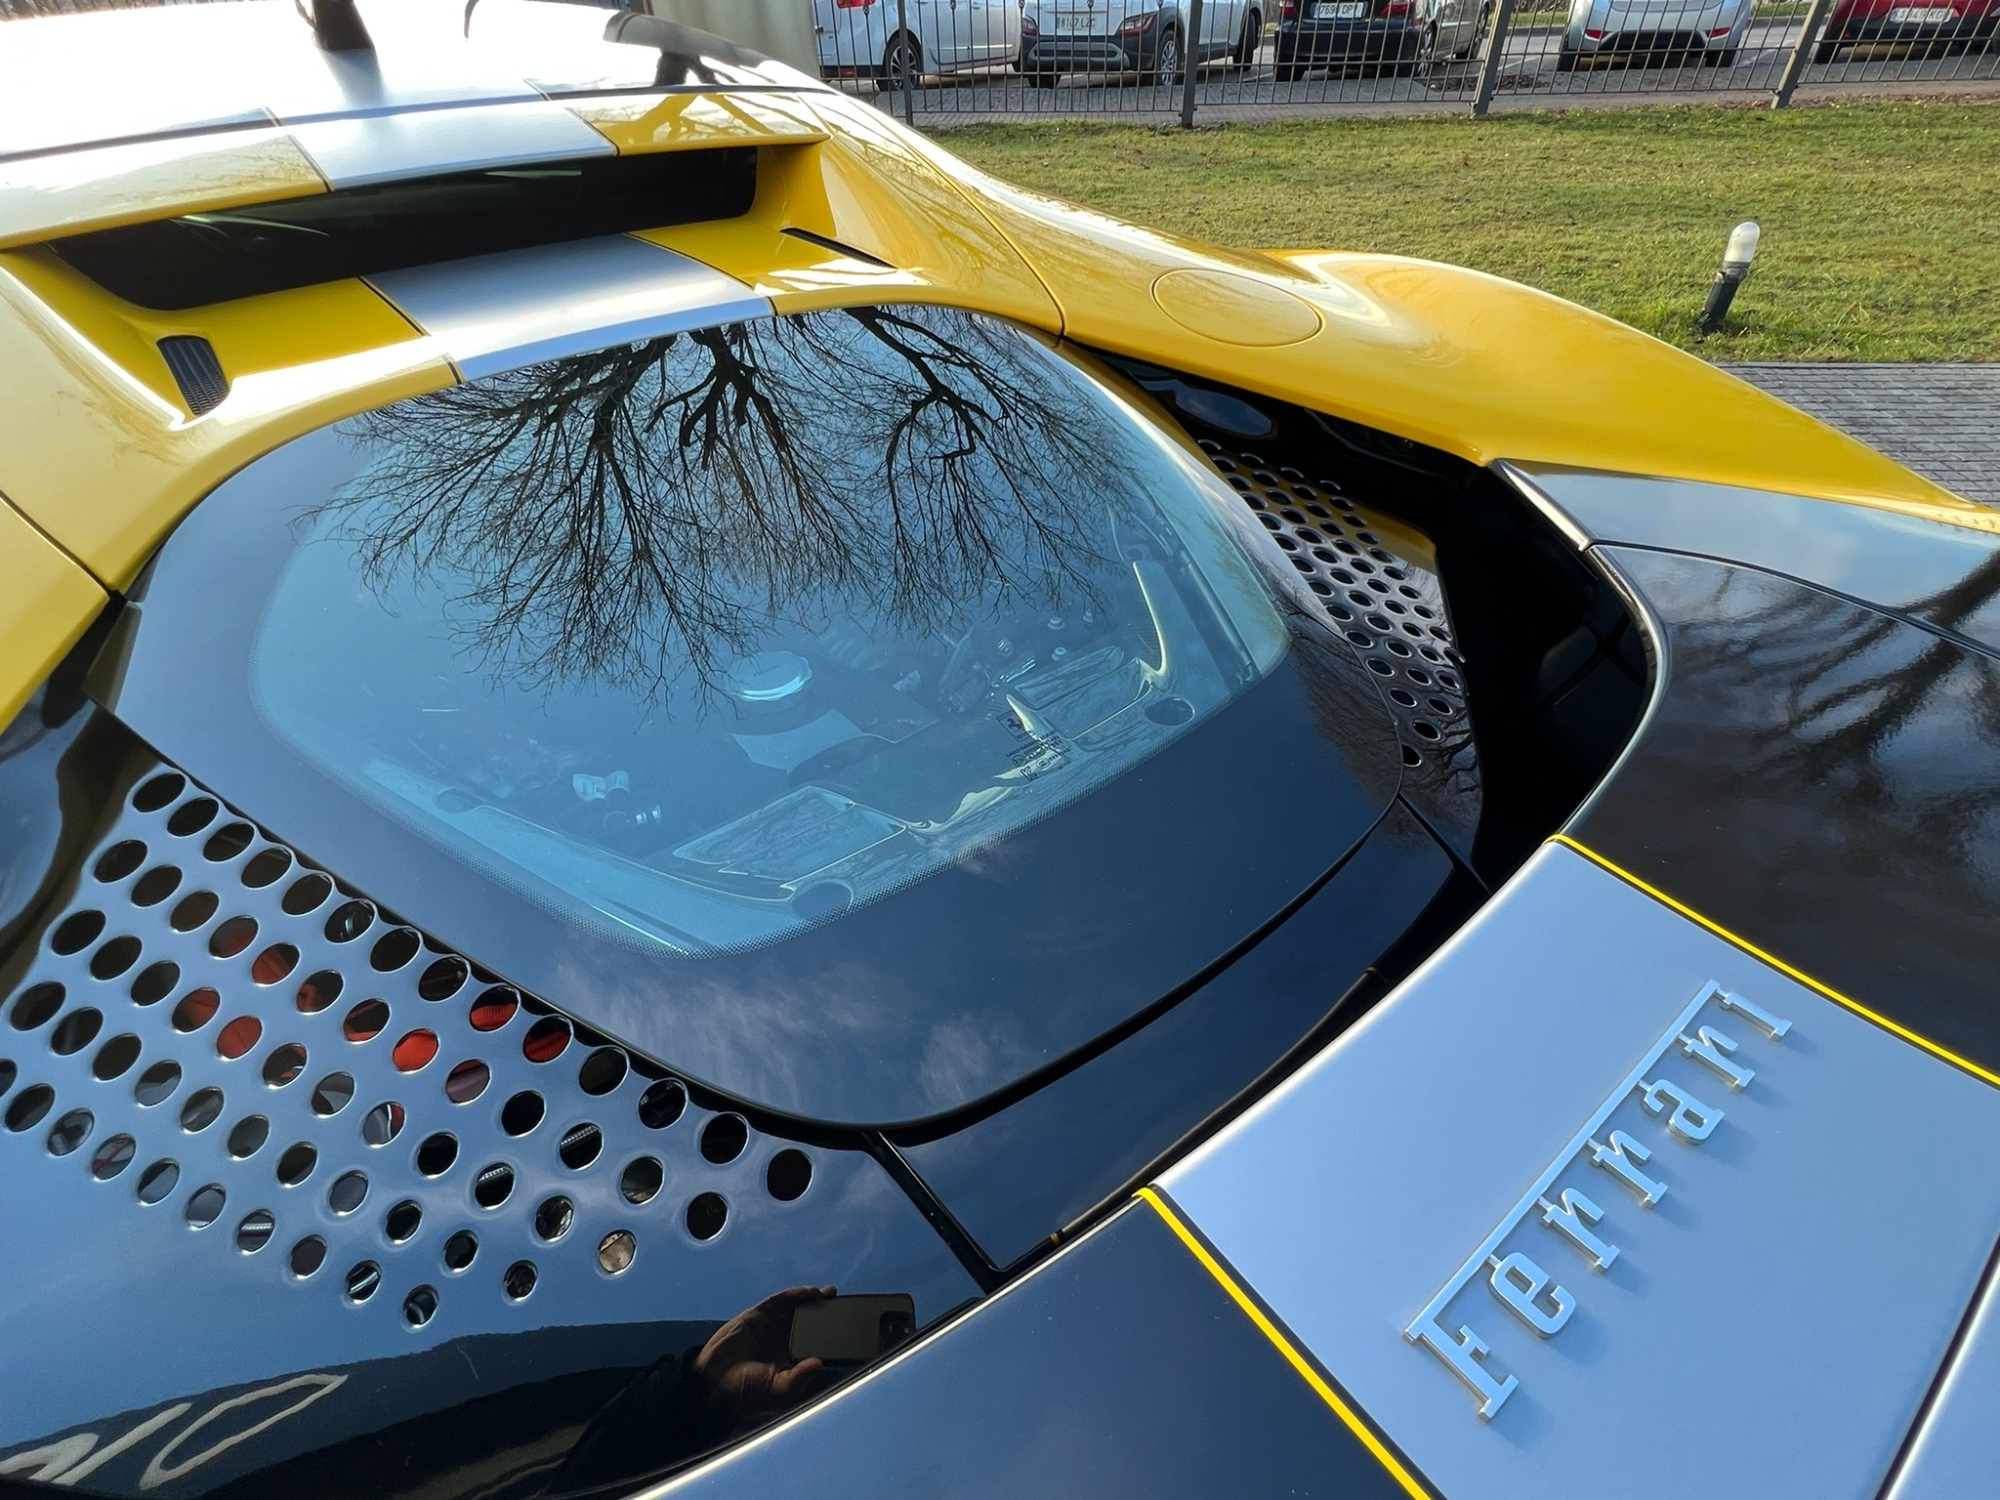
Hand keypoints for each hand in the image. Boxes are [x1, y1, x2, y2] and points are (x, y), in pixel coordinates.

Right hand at [693, 1285, 836, 1425]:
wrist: (711, 1381)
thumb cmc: (744, 1392)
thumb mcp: (775, 1391)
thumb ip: (797, 1380)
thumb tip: (819, 1364)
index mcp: (793, 1360)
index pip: (818, 1343)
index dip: (832, 1335)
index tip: (851, 1328)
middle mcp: (786, 1341)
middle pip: (812, 1322)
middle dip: (828, 1313)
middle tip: (846, 1306)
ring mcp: (773, 1326)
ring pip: (799, 1309)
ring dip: (815, 1300)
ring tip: (830, 1294)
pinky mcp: (759, 1314)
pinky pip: (780, 1301)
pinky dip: (795, 1294)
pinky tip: (809, 1292)